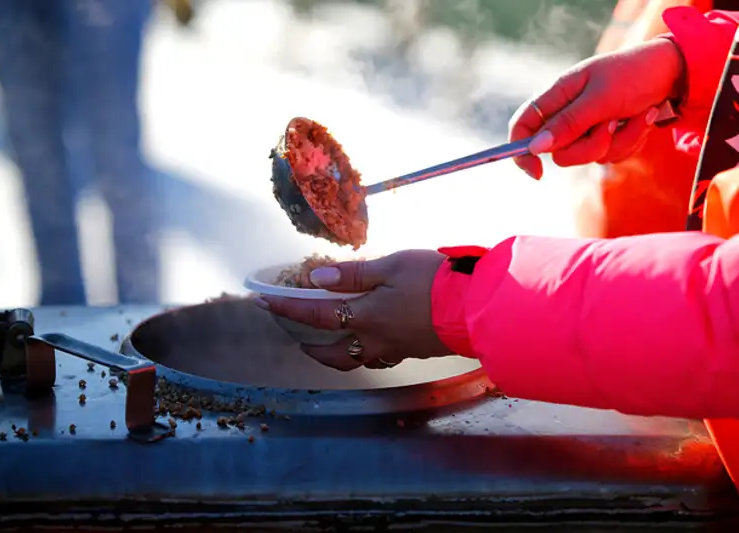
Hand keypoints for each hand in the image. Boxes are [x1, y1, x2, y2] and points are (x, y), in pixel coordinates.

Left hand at [255, 250, 452, 370]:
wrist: (477, 308)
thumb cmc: (436, 281)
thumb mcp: (393, 265)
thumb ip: (353, 274)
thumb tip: (316, 280)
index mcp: (366, 316)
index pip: (316, 314)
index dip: (287, 307)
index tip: (262, 301)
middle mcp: (375, 340)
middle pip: (333, 354)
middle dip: (311, 347)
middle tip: (297, 338)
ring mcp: (395, 350)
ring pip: (355, 359)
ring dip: (335, 354)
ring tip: (327, 343)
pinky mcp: (412, 351)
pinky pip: (377, 357)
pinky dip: (362, 352)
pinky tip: (367, 340)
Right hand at [509, 37, 684, 178]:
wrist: (676, 72)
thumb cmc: (634, 74)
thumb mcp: (601, 98)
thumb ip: (568, 124)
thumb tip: (536, 147)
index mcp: (558, 96)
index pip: (523, 126)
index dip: (521, 150)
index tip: (536, 170)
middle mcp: (569, 114)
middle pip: (560, 153)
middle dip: (590, 147)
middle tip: (612, 125)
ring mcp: (589, 129)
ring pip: (589, 158)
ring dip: (618, 141)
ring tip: (636, 114)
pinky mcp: (610, 139)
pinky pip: (612, 157)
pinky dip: (631, 141)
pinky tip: (643, 117)